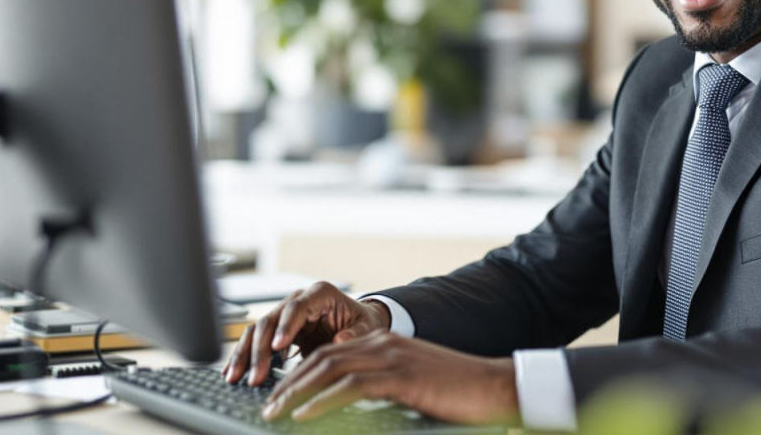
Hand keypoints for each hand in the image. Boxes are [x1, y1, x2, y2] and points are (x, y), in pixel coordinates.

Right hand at [222, 281, 390, 385]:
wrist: (356, 322)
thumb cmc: (360, 322)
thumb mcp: (366, 327)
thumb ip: (355, 334)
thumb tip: (340, 340)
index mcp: (320, 293)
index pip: (297, 306)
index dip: (286, 325)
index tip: (278, 346)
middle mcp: (298, 300)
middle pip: (271, 319)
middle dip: (260, 349)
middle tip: (256, 375)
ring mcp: (284, 314)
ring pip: (256, 330)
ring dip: (245, 354)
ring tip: (235, 377)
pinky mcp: (276, 330)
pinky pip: (255, 341)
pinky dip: (244, 357)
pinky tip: (233, 372)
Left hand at [261, 331, 517, 425]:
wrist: (493, 386)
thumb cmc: (456, 393)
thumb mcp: (411, 387)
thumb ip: (381, 390)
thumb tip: (348, 411)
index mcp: (384, 344)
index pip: (329, 354)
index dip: (299, 375)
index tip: (279, 397)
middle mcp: (384, 345)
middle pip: (322, 359)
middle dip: (289, 384)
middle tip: (267, 407)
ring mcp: (392, 358)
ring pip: (330, 369)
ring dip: (297, 393)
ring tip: (275, 413)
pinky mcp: (401, 376)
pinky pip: (352, 387)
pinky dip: (323, 402)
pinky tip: (304, 416)